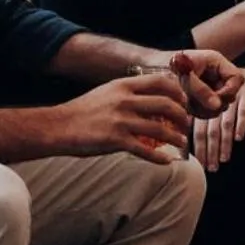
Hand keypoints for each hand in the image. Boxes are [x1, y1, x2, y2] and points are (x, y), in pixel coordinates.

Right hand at [60, 72, 190, 163]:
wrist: (58, 126)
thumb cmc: (83, 111)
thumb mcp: (108, 92)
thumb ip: (129, 94)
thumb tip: (152, 101)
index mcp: (124, 85)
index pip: (161, 82)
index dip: (178, 92)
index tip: (184, 101)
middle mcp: (125, 100)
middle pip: (166, 104)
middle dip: (182, 115)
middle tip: (186, 123)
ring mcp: (121, 121)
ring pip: (159, 128)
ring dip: (175, 137)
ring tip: (182, 142)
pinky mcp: (115, 140)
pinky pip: (144, 150)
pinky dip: (159, 157)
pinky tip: (167, 161)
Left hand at [168, 49, 244, 118]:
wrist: (166, 65)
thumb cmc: (176, 65)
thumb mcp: (187, 74)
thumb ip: (201, 89)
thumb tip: (217, 106)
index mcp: (219, 64)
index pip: (237, 78)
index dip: (229, 90)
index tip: (214, 97)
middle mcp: (221, 77)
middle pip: (230, 96)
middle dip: (213, 103)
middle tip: (196, 101)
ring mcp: (215, 88)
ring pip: (220, 107)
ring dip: (204, 109)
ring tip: (189, 102)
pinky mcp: (208, 99)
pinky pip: (209, 112)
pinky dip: (199, 112)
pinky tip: (189, 105)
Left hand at [192, 68, 244, 170]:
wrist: (244, 74)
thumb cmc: (223, 93)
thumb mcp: (208, 103)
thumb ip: (197, 121)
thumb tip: (182, 150)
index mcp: (203, 103)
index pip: (197, 127)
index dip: (197, 146)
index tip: (199, 164)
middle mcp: (216, 100)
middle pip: (211, 128)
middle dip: (210, 150)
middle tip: (211, 168)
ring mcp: (233, 95)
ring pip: (226, 122)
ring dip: (225, 142)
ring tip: (224, 159)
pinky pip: (244, 110)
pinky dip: (241, 124)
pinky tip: (239, 138)